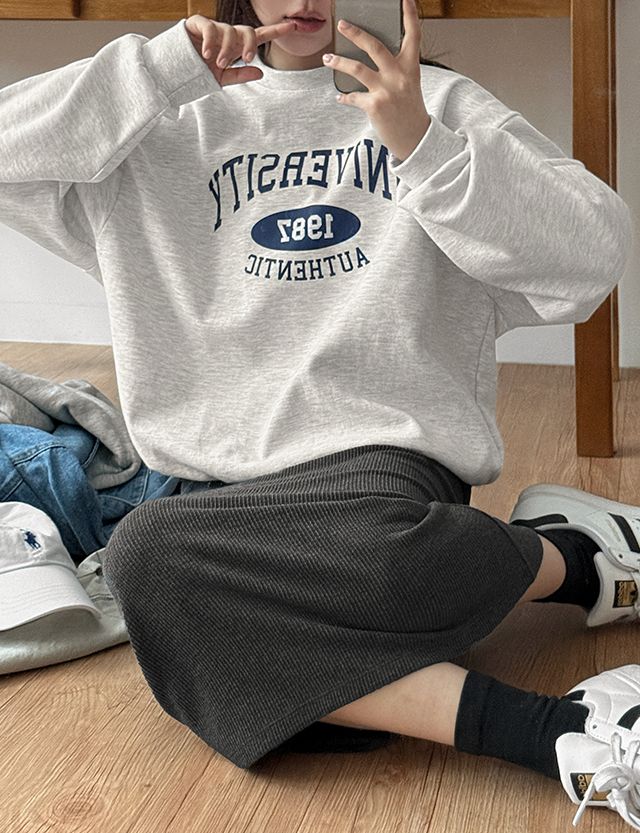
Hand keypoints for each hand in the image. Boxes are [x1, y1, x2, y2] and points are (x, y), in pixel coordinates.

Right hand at [185, 15, 294, 86]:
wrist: (174, 72)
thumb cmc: (198, 73)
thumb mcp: (221, 79)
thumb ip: (240, 75)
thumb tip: (261, 72)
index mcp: (236, 47)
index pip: (259, 36)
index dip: (275, 31)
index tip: (292, 26)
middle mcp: (227, 35)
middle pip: (248, 31)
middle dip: (250, 44)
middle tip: (246, 59)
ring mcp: (214, 28)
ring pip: (229, 31)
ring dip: (226, 49)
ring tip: (218, 63)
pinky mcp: (198, 24)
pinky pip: (210, 27)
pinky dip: (210, 41)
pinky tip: (207, 53)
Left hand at [322, 0, 430, 161]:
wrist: (415, 139)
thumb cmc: (410, 111)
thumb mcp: (409, 85)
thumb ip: (395, 70)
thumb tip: (370, 60)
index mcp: (410, 67)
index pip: (413, 35)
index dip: (410, 15)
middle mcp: (399, 76)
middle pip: (374, 46)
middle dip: (355, 33)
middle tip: (341, 24)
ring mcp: (387, 90)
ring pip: (357, 68)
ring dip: (339, 62)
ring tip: (327, 59)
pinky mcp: (375, 106)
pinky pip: (353, 96)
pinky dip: (344, 96)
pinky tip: (339, 96)